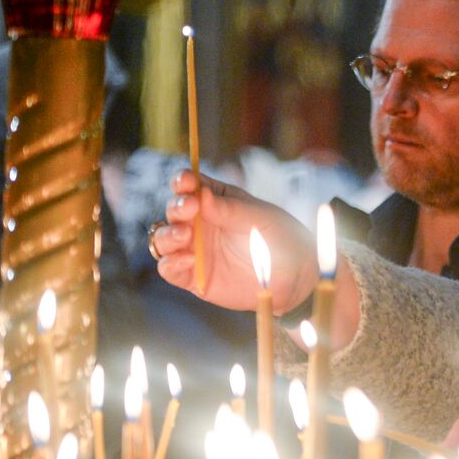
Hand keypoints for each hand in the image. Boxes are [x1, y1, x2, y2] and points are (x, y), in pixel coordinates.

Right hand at [152, 171, 318, 312]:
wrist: (295, 277)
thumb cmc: (280, 238)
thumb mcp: (260, 218)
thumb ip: (230, 209)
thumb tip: (200, 194)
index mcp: (214, 200)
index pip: (188, 185)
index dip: (182, 181)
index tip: (186, 182)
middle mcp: (199, 223)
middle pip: (173, 210)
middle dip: (176, 207)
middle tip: (190, 208)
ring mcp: (193, 249)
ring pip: (163, 239)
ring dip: (168, 235)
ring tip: (184, 235)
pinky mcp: (192, 276)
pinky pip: (168, 269)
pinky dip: (170, 263)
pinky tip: (188, 259)